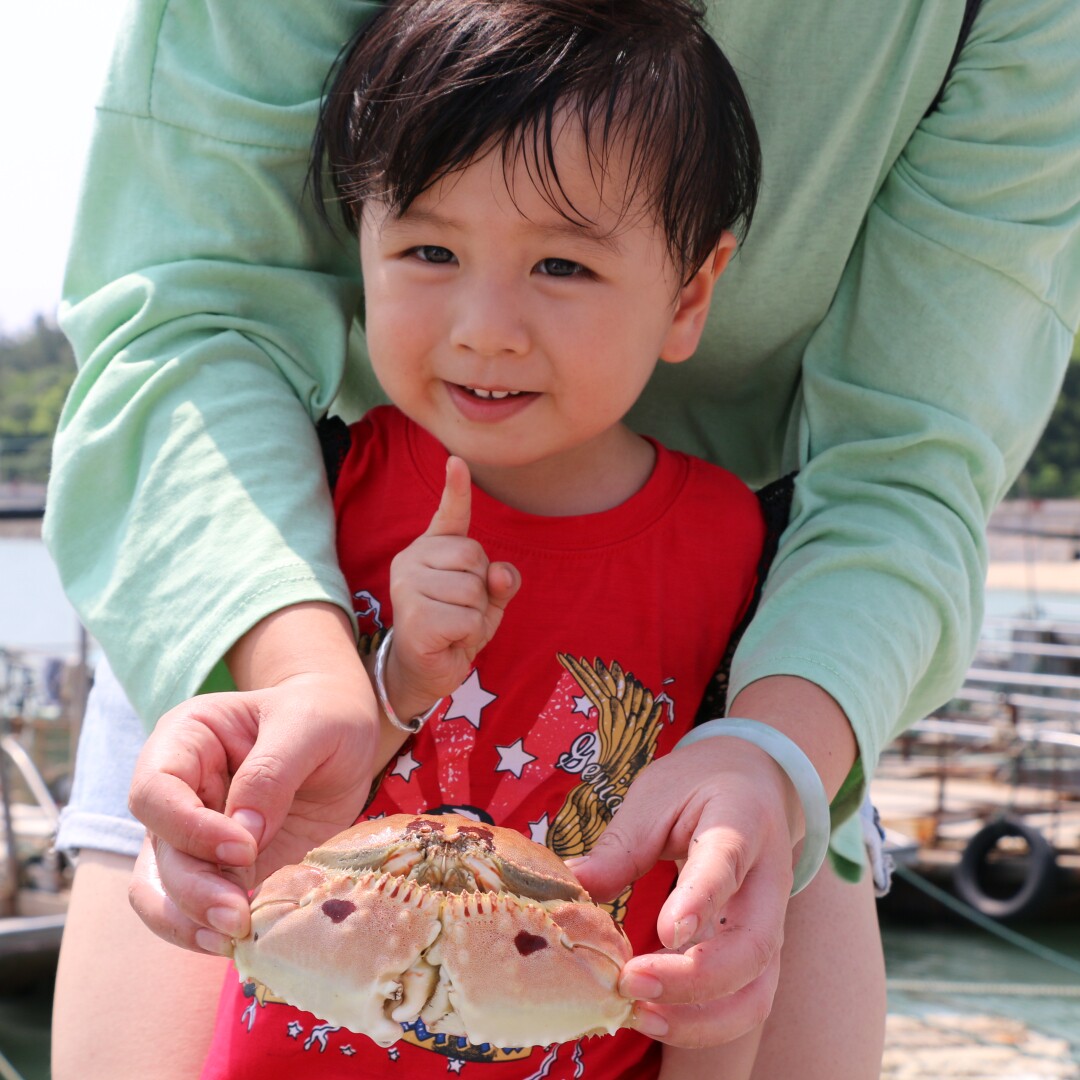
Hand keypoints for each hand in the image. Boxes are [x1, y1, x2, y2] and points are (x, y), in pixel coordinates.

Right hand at [128, 603, 402, 953]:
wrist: (346, 733)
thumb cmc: (323, 713)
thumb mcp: (310, 723)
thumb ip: (274, 770)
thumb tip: (244, 834)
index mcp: (186, 741)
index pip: (154, 791)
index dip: (189, 828)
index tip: (244, 847)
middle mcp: (178, 792)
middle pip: (158, 851)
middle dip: (193, 890)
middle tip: (240, 915)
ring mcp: (194, 837)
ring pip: (162, 892)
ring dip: (192, 922)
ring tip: (236, 938)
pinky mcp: (222, 871)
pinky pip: (195, 911)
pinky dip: (210, 932)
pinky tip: (244, 943)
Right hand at [382, 456, 519, 717]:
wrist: (425, 671)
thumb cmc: (455, 628)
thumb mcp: (487, 601)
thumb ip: (501, 581)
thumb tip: (501, 571)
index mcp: (430, 549)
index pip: (449, 515)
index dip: (456, 489)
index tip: (457, 461)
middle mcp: (411, 560)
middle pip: (475, 556)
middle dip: (481, 589)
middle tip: (460, 610)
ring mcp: (408, 587)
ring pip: (474, 589)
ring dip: (476, 616)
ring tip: (453, 627)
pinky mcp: (414, 617)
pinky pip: (468, 617)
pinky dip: (469, 634)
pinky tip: (449, 640)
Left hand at [571, 737, 800, 1047]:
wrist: (755, 783)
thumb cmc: (698, 786)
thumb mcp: (657, 796)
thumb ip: (621, 844)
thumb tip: (569, 884)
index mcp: (740, 823)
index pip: (727, 866)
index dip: (699, 901)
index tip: (666, 931)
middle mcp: (768, 883)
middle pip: (752, 948)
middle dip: (694, 981)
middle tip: (630, 982)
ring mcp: (770, 925)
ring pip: (757, 993)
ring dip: (700, 1019)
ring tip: (637, 1014)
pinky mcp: (759, 956)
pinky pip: (742, 1002)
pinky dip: (699, 1023)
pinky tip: (650, 1015)